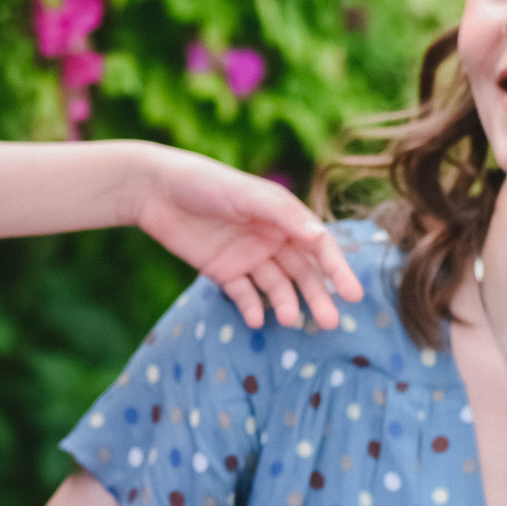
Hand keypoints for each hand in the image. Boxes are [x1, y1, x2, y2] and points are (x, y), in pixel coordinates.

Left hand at [131, 148, 364, 329]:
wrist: (153, 188)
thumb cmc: (204, 182)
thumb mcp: (245, 194)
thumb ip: (282, 214)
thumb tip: (319, 236)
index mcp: (283, 216)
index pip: (319, 246)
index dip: (337, 269)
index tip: (353, 295)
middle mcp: (270, 237)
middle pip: (302, 272)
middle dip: (317, 296)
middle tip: (330, 323)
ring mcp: (246, 255)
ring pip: (276, 285)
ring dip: (286, 303)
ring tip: (288, 320)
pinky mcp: (221, 270)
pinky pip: (243, 294)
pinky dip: (251, 307)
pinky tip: (257, 320)